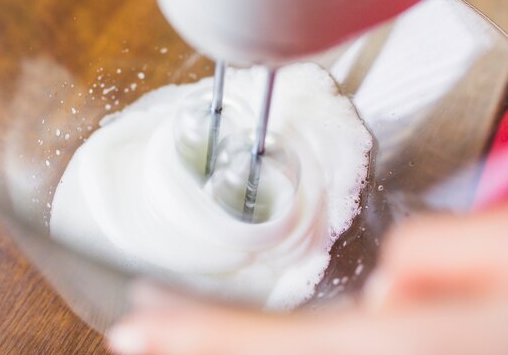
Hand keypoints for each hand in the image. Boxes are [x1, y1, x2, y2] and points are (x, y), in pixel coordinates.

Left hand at [107, 206, 507, 354]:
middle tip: (139, 330)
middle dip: (203, 347)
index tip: (139, 328)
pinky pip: (347, 348)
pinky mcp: (404, 344)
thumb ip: (463, 257)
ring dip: (240, 346)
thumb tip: (389, 284)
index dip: (207, 339)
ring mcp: (400, 350)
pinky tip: (303, 329)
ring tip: (178, 328)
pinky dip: (294, 343)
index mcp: (418, 342)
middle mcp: (399, 352)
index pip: (286, 347)